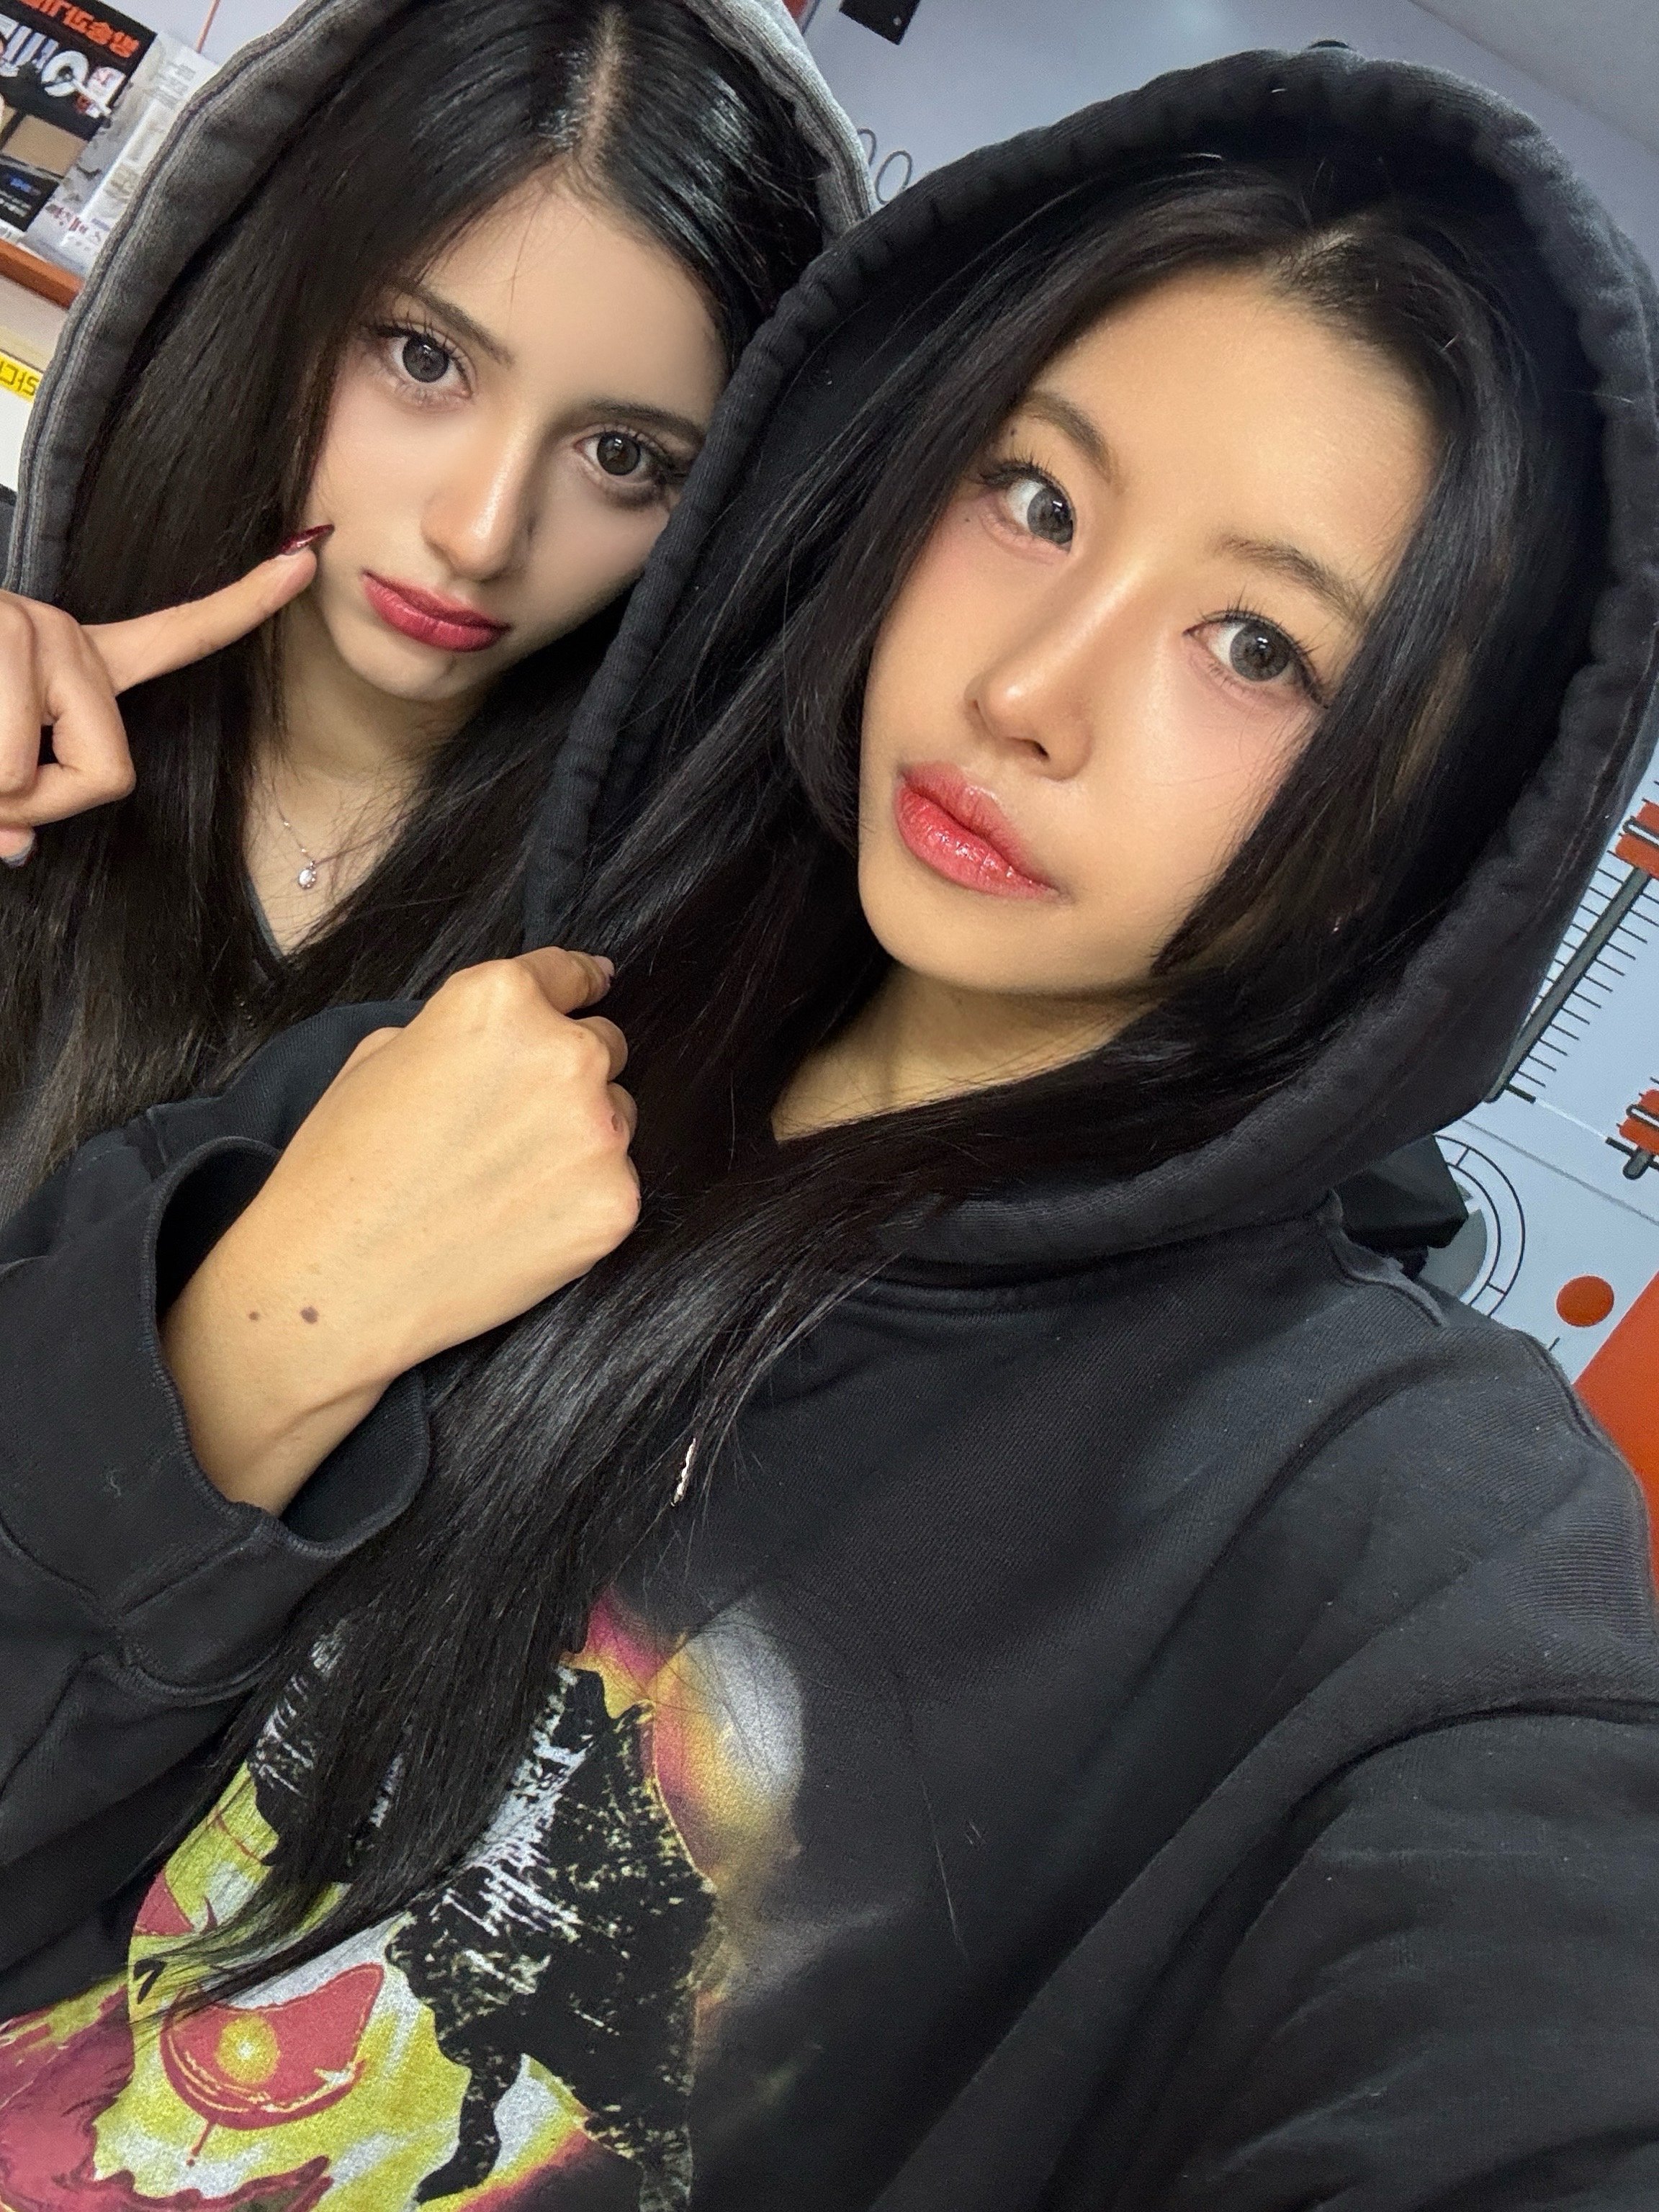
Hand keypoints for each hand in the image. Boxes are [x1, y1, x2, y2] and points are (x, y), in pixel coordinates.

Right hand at [0, 542, 323, 863]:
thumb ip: (8, 804)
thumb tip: (17, 840)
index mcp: (73, 657)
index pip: (177, 636)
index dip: (245, 603)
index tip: (306, 557)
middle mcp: (59, 634)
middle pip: (110, 773)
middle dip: (42, 804)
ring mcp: (23, 624)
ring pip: (30, 772)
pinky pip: (3, 756)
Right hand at [162, 948, 640, 1511]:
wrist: (336, 1279)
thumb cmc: (340, 1166)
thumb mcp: (380, 1056)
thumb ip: (461, 1031)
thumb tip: (502, 1038)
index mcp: (500, 1002)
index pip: (569, 975)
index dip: (577, 984)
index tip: (595, 986)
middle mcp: (565, 1054)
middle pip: (604, 1046)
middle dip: (569, 1072)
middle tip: (511, 1121)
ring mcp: (600, 1133)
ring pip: (616, 1116)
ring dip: (580, 1136)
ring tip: (504, 1181)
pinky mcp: (616, 1203)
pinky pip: (613, 1185)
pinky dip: (578, 1200)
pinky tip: (518, 1223)